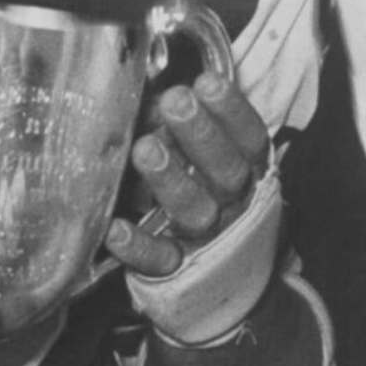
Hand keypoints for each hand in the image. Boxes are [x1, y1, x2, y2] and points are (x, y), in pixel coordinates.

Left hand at [105, 71, 269, 275]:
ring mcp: (207, 239)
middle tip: (175, 101)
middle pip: (226, 171)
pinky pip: (160, 259)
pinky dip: (138, 246)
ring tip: (145, 149)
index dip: (232, 111)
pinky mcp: (177, 270)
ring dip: (169, 180)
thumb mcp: (199, 157)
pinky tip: (115, 229)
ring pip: (194, 211)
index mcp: (247, 172)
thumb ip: (178, 127)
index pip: (250, 139)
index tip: (207, 82)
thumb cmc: (204, 196)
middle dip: (201, 135)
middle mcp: (233, 205)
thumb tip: (150, 98)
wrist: (222, 283)